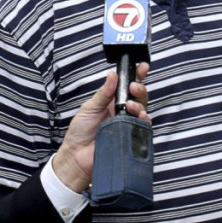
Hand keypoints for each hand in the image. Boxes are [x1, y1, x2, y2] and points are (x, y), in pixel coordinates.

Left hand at [52, 64, 149, 191]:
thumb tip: (113, 75)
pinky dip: (144, 120)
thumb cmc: (80, 131)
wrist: (76, 156)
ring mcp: (128, 124)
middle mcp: (122, 112)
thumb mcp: (89, 108)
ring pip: (143, 110)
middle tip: (133, 86)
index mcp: (112, 102)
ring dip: (140, 104)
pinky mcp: (131, 138)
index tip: (142, 66)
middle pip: (139, 97)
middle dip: (140, 88)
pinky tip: (141, 116)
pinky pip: (143, 128)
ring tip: (130, 104)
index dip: (136, 75)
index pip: (127, 86)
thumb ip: (103, 93)